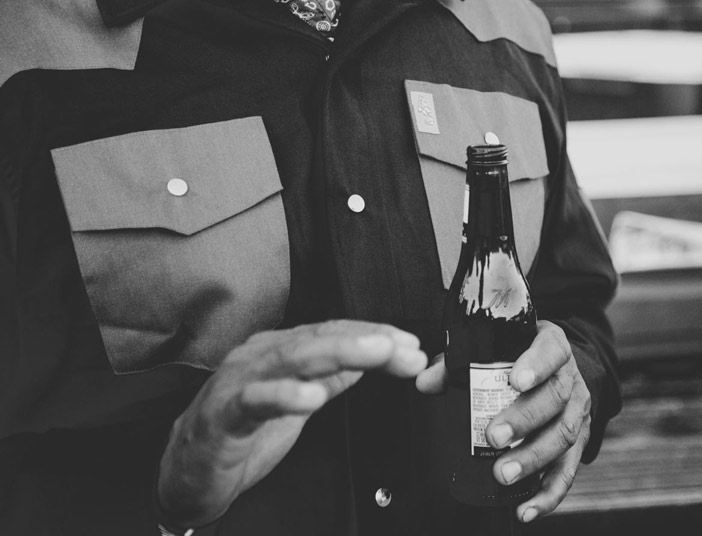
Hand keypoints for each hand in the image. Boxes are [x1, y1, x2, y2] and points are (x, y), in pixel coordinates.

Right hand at [157, 320, 427, 527]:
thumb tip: (369, 357)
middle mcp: (260, 357)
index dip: (374, 336)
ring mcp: (239, 381)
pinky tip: (312, 397)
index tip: (410, 345)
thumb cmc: (239, 432)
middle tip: (403, 345)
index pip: (333, 333)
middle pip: (319, 339)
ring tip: (374, 354)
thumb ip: (329, 378)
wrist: (186, 473)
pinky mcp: (222, 415)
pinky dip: (284, 395)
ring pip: (292, 358)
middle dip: (367, 339)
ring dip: (338, 352)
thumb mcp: (296, 402)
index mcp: (280, 352)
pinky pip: (254, 400)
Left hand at [416, 321, 590, 522]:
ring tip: (502, 474)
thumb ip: (459, 363)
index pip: (551, 351)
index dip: (536, 365)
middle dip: (524, 420)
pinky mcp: (578, 444)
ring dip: (532, 458)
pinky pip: (568, 471)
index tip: (515, 381)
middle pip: (555, 398)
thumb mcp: (496, 349)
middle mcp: (570, 379)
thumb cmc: (521, 358)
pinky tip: (526, 508)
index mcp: (552, 346)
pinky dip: (548, 494)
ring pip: (563, 435)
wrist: (558, 371)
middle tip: (493, 436)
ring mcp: (577, 412)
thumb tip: (425, 382)